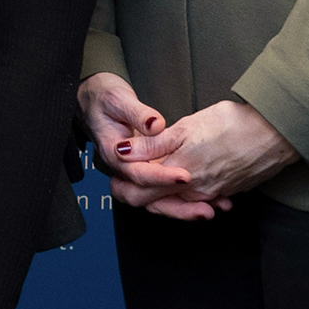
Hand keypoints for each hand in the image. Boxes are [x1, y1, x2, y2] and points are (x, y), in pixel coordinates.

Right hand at [81, 72, 215, 221]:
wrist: (97, 102)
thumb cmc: (106, 101)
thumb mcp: (119, 100)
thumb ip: (138, 113)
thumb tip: (154, 125)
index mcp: (113, 154)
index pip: (136, 173)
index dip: (160, 177)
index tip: (185, 176)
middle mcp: (123, 170)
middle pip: (145, 198)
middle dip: (175, 205)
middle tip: (203, 207)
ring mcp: (135, 174)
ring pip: (156, 201)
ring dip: (184, 208)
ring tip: (211, 209)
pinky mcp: (148, 173)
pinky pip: (164, 193)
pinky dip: (186, 200)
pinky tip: (211, 200)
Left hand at [112, 97, 299, 208]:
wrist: (275, 134)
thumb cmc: (232, 124)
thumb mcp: (185, 128)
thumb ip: (152, 144)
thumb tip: (121, 153)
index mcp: (178, 176)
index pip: (140, 195)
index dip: (124, 186)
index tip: (116, 175)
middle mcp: (194, 192)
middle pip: (158, 203)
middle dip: (141, 192)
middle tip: (129, 177)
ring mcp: (213, 194)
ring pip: (180, 201)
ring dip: (167, 192)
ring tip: (158, 173)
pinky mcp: (228, 190)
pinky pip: (202, 199)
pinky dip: (191, 193)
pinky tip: (189, 179)